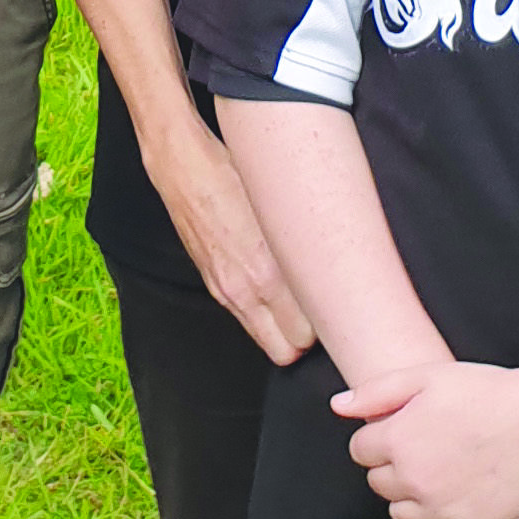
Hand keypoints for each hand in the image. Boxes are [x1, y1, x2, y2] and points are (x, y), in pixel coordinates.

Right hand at [145, 115, 315, 362]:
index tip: (334, 308)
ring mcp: (224, 290)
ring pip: (263, 339)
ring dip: (282, 329)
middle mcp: (243, 290)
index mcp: (265, 273)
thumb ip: (306, 245)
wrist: (181, 166)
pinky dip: (261, 313)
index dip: (325, 326)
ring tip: (297, 301)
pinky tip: (270, 287)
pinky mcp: (211, 283)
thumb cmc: (230, 175)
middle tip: (319, 311)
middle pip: (284, 352)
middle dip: (304, 339)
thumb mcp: (281, 205)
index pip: (305, 336)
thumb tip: (338, 264)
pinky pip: (244, 317)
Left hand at [337, 358, 518, 518]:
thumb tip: (338, 407)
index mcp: (398, 440)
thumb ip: (376, 392)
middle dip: (391, 467)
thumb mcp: (425, 376)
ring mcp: (442, 509)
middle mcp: (414, 480)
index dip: (376, 437)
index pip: (360, 451)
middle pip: (378, 483)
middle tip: (420, 450)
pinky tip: (439, 513)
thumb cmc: (487, 391)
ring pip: (399, 515)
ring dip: (408, 499)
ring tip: (433, 477)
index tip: (398, 430)